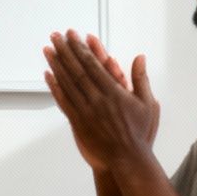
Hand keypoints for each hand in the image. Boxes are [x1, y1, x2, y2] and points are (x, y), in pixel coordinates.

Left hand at [43, 30, 158, 172]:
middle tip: (55, 36)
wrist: (127, 160)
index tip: (73, 36)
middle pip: (77, 70)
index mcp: (114, 92)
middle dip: (65, 51)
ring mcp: (86, 111)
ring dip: (56, 65)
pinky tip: (48, 75)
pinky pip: (63, 101)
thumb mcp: (148, 104)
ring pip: (67, 83)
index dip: (81, 48)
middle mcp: (97, 99)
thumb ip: (141, 79)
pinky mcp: (78, 122)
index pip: (93, 64)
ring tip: (48, 49)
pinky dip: (54, 87)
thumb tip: (140, 58)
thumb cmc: (139, 132)